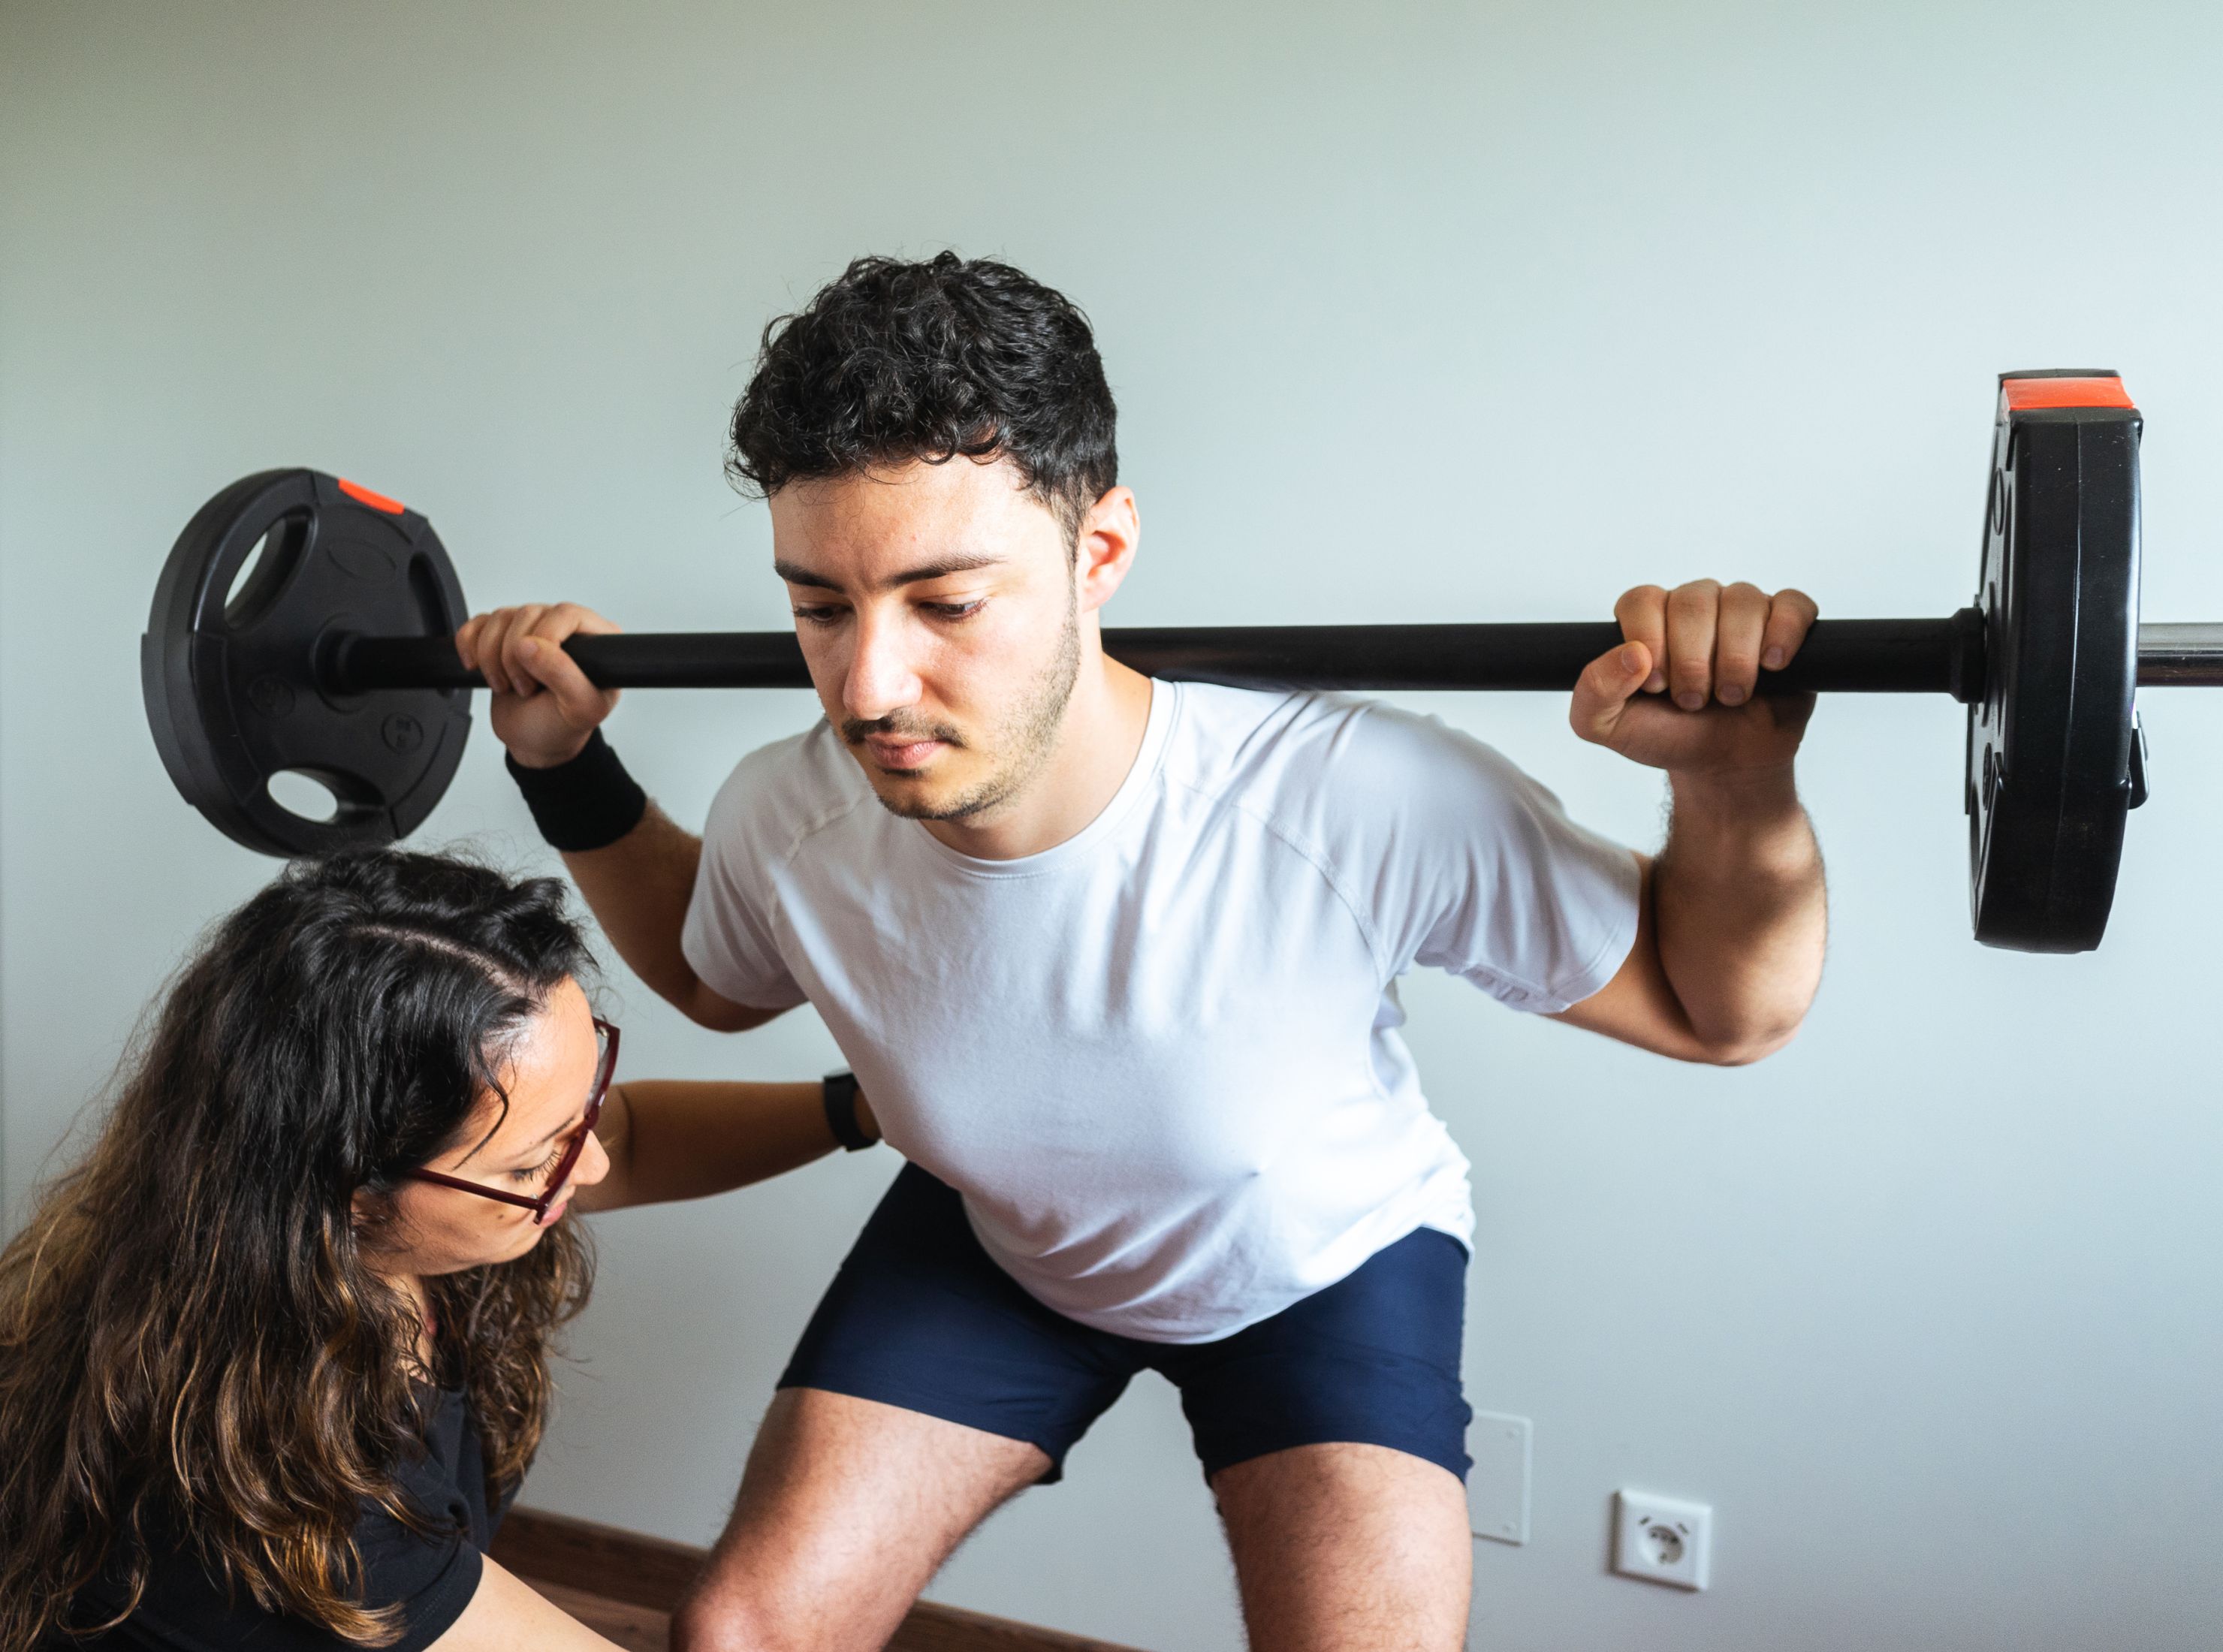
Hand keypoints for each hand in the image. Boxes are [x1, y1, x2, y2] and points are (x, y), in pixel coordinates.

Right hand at [454, 603, 622, 768]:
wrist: (533, 741)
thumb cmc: (562, 725)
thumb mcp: (578, 709)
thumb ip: (563, 675)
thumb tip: (529, 644)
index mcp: (595, 641)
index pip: (567, 613)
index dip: (546, 638)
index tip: (538, 672)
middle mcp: (563, 629)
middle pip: (528, 614)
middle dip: (514, 656)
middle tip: (524, 688)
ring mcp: (531, 630)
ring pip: (500, 618)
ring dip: (491, 656)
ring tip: (506, 685)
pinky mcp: (502, 636)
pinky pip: (478, 624)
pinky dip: (469, 644)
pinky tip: (477, 668)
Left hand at [1570, 581, 1818, 776]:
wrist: (1723, 765)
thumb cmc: (1666, 736)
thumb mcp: (1607, 726)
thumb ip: (1595, 691)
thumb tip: (1631, 654)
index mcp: (1648, 620)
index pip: (1642, 600)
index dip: (1649, 640)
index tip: (1656, 685)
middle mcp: (1694, 607)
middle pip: (1693, 601)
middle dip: (1692, 660)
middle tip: (1693, 700)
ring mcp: (1742, 613)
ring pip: (1742, 601)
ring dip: (1736, 658)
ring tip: (1732, 695)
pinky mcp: (1785, 626)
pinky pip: (1791, 605)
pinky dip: (1783, 633)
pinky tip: (1772, 666)